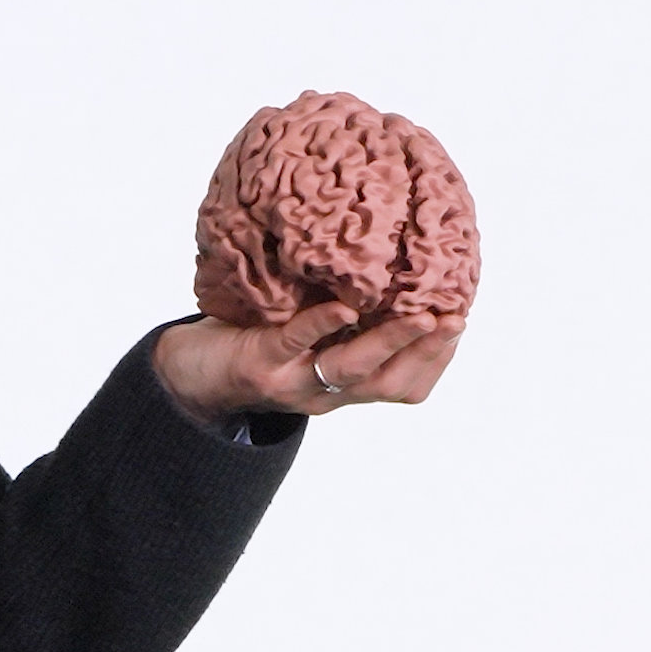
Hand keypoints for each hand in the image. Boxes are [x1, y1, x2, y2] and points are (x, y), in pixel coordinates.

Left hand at [151, 303, 466, 423]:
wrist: (191, 374)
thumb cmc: (255, 340)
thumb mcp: (309, 330)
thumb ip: (347, 310)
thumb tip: (390, 259)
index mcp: (345, 385)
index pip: (406, 385)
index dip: (436, 358)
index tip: (459, 320)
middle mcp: (326, 392)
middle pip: (390, 382)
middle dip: (428, 351)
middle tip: (454, 318)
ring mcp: (294, 382)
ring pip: (353, 369)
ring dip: (391, 341)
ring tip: (420, 315)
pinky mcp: (261, 364)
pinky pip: (298, 344)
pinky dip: (323, 325)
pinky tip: (343, 307)